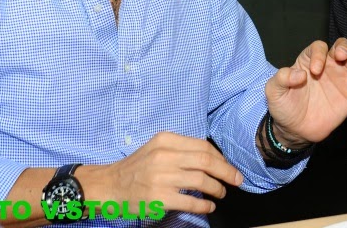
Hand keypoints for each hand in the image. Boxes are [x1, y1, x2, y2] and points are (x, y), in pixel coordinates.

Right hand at [79, 132, 242, 214]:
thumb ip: (181, 149)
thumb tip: (213, 158)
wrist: (109, 185)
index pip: (203, 146)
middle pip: (207, 161)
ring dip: (217, 189)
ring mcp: (162, 177)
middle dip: (227, 171)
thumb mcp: (157, 148)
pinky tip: (208, 206)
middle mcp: (165, 156)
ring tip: (221, 193)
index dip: (221, 158)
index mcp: (166, 140)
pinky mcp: (159, 197)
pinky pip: (190, 201)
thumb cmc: (137, 167)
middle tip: (237, 180)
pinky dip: (204, 205)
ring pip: (202, 181)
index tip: (229, 166)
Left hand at [264, 37, 346, 146]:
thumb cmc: (284, 106)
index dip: (319, 54)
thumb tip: (299, 74)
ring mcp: (341, 78)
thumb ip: (282, 78)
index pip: (319, 47)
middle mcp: (328, 65)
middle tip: (340, 57)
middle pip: (341, 45)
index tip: (315, 71)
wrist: (296, 131)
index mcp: (309, 61)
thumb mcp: (274, 91)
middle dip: (343, 47)